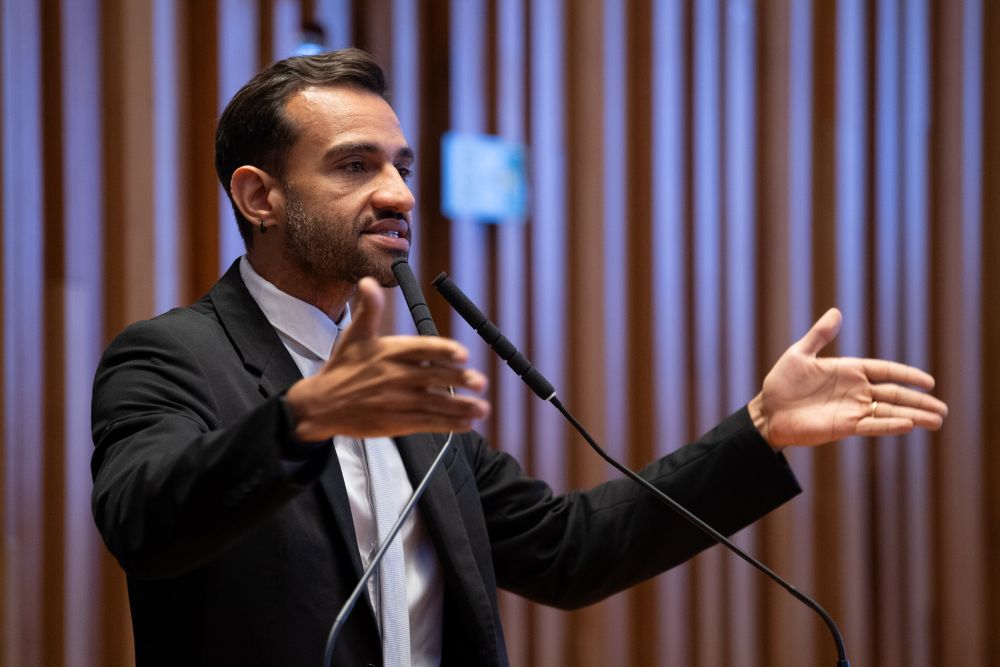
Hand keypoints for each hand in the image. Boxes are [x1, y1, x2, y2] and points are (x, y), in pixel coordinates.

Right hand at [285, 277, 489, 440]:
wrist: (321, 405)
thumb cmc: (343, 368)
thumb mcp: (354, 335)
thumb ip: (369, 309)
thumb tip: (368, 282)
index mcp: (388, 352)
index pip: (420, 349)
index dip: (443, 351)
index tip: (463, 354)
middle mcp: (394, 376)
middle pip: (432, 377)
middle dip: (459, 380)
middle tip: (481, 382)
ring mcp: (396, 401)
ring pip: (434, 404)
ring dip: (461, 407)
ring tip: (482, 407)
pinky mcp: (396, 423)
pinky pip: (427, 424)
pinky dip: (448, 425)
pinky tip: (466, 423)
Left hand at [748, 308, 947, 448]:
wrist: (767, 412)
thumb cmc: (781, 383)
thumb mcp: (799, 354)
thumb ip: (819, 335)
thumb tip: (836, 312)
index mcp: (849, 371)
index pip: (885, 371)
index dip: (906, 375)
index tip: (929, 382)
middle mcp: (855, 391)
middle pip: (894, 394)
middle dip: (919, 401)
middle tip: (943, 409)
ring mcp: (851, 409)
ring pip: (889, 412)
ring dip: (913, 415)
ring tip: (937, 420)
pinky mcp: (844, 426)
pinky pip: (871, 425)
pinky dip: (889, 425)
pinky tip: (909, 425)